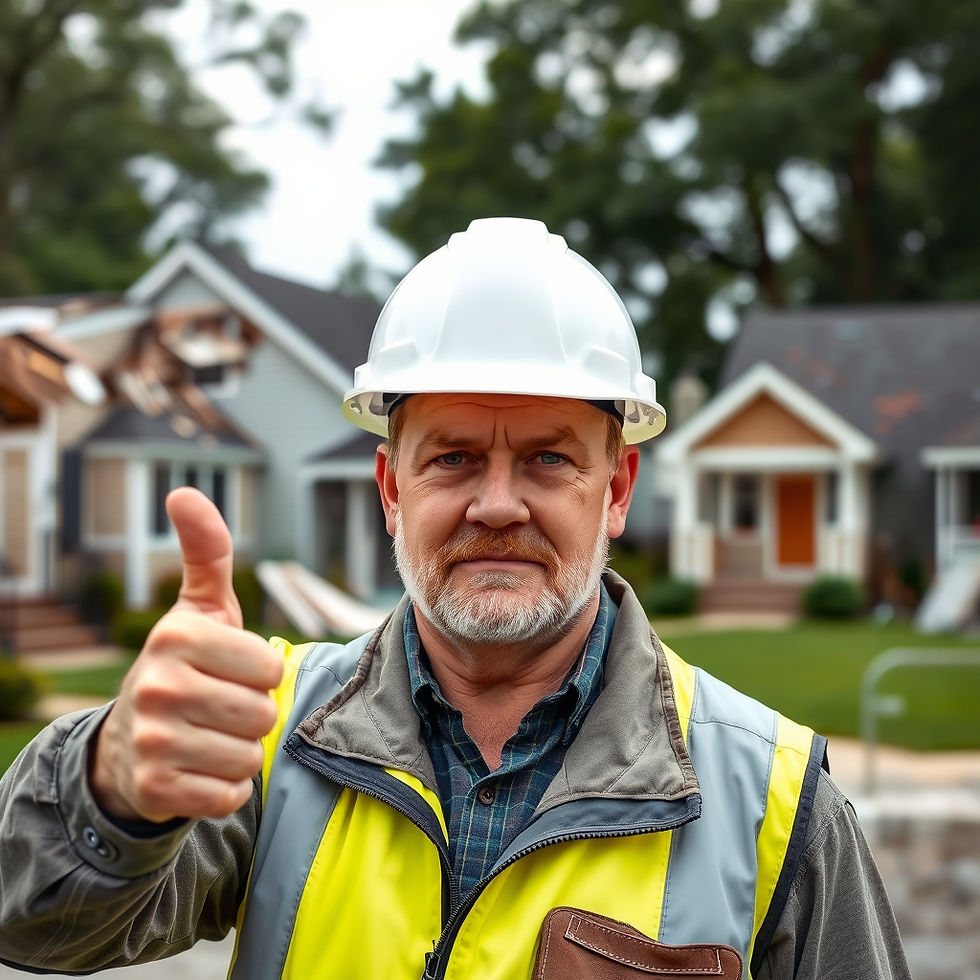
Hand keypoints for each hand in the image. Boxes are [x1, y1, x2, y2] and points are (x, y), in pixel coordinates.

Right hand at [91, 487, 283, 822]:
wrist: (131, 741)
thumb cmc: (186, 664)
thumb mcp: (201, 608)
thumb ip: (207, 553)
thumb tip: (182, 493)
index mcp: (176, 636)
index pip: (269, 668)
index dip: (260, 675)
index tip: (231, 672)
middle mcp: (158, 685)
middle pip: (263, 714)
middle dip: (253, 715)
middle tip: (220, 708)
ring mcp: (152, 740)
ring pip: (249, 756)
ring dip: (241, 751)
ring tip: (209, 736)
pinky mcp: (155, 789)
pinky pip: (230, 796)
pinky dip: (226, 789)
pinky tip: (200, 769)